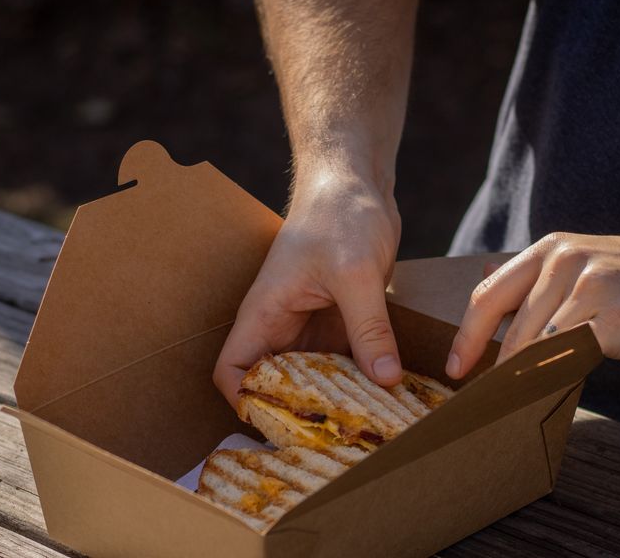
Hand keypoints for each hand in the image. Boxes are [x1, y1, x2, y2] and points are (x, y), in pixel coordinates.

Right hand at [213, 175, 402, 406]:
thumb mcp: (356, 272)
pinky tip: (388, 395)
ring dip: (336, 398)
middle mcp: (282, 324)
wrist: (357, 180)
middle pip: (275, 384)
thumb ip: (368, 328)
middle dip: (299, 412)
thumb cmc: (340, 213)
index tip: (281, 424)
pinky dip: (362, 378)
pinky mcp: (341, 320)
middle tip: (336, 440)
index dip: (245, 401)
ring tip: (367, 428)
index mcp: (264, 313)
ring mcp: (311, 324)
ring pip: (314, 377)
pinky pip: (345, 361)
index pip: (231, 371)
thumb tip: (383, 380)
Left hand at [446, 232, 619, 378]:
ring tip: (507, 399)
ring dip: (514, 374)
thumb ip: (544, 278)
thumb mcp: (593, 265)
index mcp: (555, 247)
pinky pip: (565, 356)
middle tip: (466, 391)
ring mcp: (590, 286)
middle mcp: (567, 259)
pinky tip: (545, 395)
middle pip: (499, 315)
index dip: (467, 333)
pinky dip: (549, 377)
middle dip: (476, 355)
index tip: (455, 365)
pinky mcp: (614, 319)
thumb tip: (487, 282)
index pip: (490, 291)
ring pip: (530, 341)